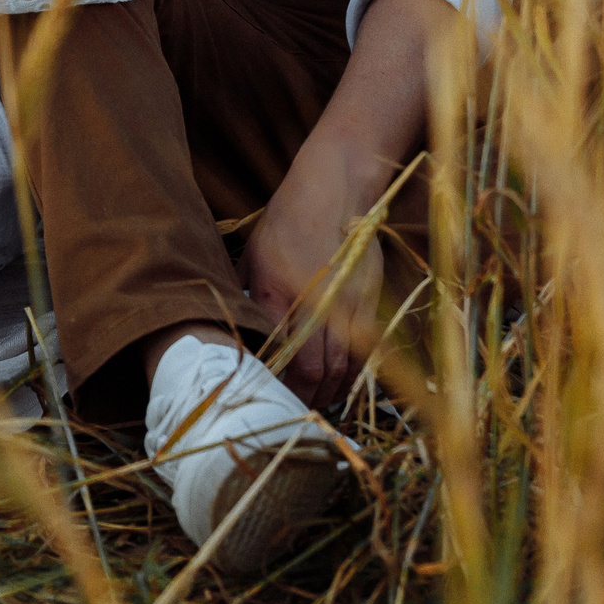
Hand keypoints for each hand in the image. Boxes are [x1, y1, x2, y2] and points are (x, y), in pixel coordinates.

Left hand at [241, 172, 381, 410]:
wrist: (335, 190)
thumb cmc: (285, 221)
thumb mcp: (252, 256)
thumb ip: (247, 296)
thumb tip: (234, 330)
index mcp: (277, 293)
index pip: (279, 356)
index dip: (275, 385)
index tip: (265, 399)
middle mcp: (315, 305)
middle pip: (314, 371)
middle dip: (303, 399)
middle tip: (291, 412)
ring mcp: (347, 306)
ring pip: (342, 369)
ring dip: (329, 394)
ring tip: (315, 405)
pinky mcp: (369, 303)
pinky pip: (365, 354)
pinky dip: (352, 376)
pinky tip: (340, 385)